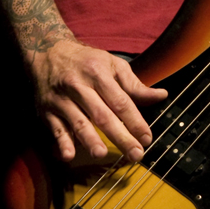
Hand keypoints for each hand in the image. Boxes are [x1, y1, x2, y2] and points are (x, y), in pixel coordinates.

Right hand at [30, 39, 167, 162]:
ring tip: (101, 154)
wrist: (48, 52)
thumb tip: (161, 96)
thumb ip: (135, 84)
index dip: (134, 121)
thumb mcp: (112, 65)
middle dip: (120, 136)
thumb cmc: (87, 61)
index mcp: (98, 73)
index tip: (147, 138)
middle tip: (135, 154)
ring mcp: (61, 99)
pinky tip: (68, 156)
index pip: (120, 101)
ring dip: (90, 139)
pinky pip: (55, 129)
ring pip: (78, 122)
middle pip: (102, 115)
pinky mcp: (47, 110)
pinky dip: (62, 143)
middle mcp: (79, 86)